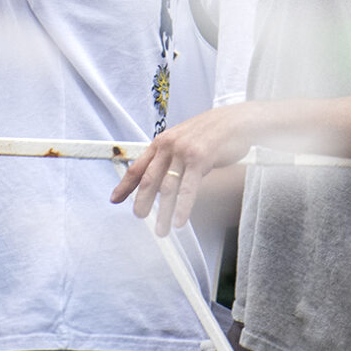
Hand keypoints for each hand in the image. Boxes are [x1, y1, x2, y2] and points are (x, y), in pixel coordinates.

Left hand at [109, 107, 254, 235]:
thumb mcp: (183, 142)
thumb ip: (169, 160)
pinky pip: (188, 189)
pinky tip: (179, 221)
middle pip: (149, 179)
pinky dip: (182, 208)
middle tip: (139, 216)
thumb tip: (158, 185)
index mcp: (162, 143)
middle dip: (142, 201)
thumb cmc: (211, 133)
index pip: (137, 166)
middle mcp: (169, 146)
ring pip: (168, 188)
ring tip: (162, 229)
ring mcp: (183, 153)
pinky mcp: (199, 159)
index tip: (115, 199)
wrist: (234, 121)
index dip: (125, 185)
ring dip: (164, 212)